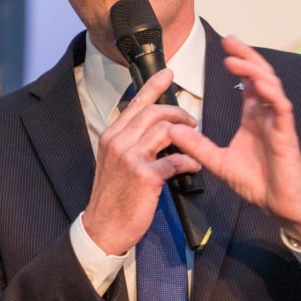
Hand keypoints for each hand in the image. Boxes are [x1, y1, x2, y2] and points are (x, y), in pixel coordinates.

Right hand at [81, 68, 201, 253]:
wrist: (104, 227)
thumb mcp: (113, 163)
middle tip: (192, 120)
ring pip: (166, 131)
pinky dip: (189, 161)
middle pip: (154, 112)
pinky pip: (175, 160)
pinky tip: (194, 166)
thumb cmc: (113, 198)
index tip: (168, 74)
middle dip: (178, 112)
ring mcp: (131, 158)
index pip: (135, 103)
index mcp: (111, 136)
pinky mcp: (145, 176)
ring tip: (196, 141)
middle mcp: (119, 142)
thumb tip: (152, 129)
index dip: (154, 86)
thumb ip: (128, 143)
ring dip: (187, 134)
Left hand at [172, 36, 300, 243]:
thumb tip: (173, 130)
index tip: (223, 48)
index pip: (248, 82)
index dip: (238, 63)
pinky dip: (271, 93)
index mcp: (254, 118)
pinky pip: (282, 107)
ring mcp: (278, 122)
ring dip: (254, 69)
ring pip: (271, 85)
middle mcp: (267, 115)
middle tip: (229, 40)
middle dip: (246, 56)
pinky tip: (259, 83)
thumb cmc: (257, 183)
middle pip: (260, 75)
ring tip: (235, 58)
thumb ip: (197, 146)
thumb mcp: (219, 162)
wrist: (279, 204)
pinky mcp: (287, 134)